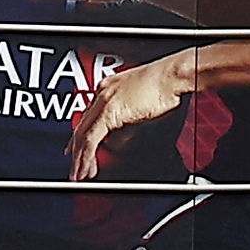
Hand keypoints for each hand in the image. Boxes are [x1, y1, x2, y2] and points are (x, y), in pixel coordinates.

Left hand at [71, 50, 199, 181]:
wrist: (173, 75)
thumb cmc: (167, 84)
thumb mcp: (143, 104)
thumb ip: (130, 120)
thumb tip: (125, 134)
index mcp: (109, 87)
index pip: (89, 115)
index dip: (82, 134)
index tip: (78, 146)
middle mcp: (103, 92)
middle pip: (82, 126)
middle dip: (76, 149)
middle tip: (75, 166)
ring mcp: (104, 101)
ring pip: (83, 135)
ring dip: (80, 158)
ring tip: (80, 174)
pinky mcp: (109, 112)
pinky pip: (91, 139)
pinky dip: (87, 156)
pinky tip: (87, 167)